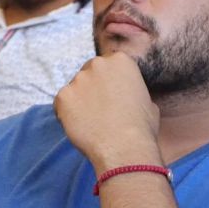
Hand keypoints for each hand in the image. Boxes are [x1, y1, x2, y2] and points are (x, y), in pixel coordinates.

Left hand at [54, 53, 162, 172]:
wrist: (124, 147)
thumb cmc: (140, 128)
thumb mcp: (148, 101)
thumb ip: (132, 91)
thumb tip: (127, 96)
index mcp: (121, 61)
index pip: (107, 66)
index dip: (108, 83)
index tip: (111, 97)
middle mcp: (98, 64)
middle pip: (88, 73)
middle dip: (91, 88)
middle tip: (99, 110)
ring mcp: (78, 79)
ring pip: (74, 89)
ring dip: (79, 102)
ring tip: (91, 122)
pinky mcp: (62, 95)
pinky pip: (61, 104)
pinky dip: (66, 114)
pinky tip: (80, 126)